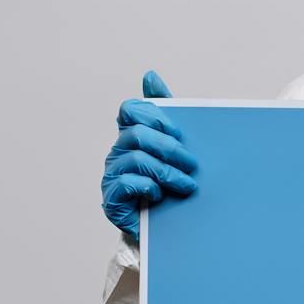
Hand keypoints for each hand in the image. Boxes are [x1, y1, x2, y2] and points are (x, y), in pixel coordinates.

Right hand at [100, 70, 197, 237]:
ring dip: (167, 171)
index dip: (154, 116)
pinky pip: (126, 183)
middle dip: (169, 148)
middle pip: (137, 134)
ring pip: (135, 158)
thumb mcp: (176, 145)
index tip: (179, 132)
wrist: (169, 228)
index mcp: (131, 134)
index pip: (130, 109)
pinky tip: (161, 196)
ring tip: (187, 185)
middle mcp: (118, 151)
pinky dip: (149, 187)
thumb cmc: (172, 182)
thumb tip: (150, 75)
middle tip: (192, 163)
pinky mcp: (111, 199)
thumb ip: (166, 111)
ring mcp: (112, 174)